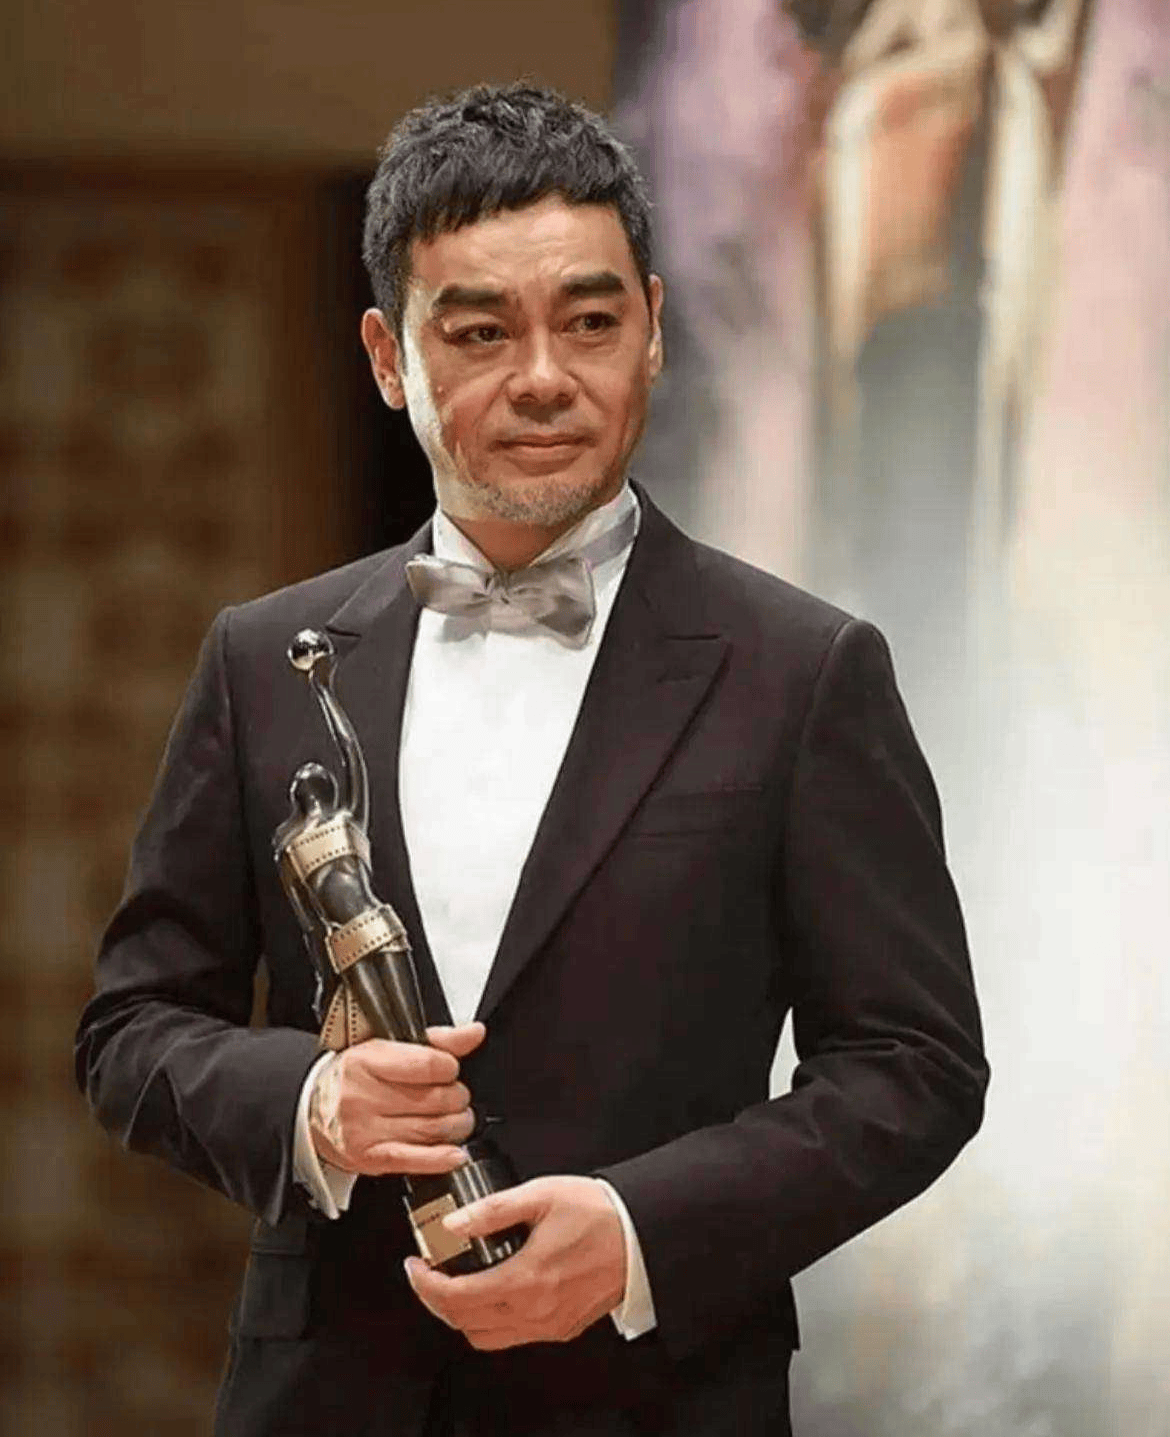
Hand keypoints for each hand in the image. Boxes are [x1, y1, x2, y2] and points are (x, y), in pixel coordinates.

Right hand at [309, 1023, 483, 1175]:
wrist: (310, 1109)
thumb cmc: (353, 1076)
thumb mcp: (387, 1046)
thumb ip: (435, 1040)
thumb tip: (474, 1032)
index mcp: (367, 1061)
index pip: (429, 1065)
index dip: (450, 1068)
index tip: (449, 1070)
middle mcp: (363, 1096)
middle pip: (436, 1099)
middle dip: (457, 1097)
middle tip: (454, 1095)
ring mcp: (366, 1130)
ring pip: (433, 1130)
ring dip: (457, 1125)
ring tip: (456, 1118)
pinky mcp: (371, 1159)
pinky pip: (415, 1160)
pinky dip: (442, 1158)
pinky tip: (455, 1153)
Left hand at [404, 1175, 626, 1349]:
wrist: (643, 1235)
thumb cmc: (599, 1213)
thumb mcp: (541, 1195)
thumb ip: (493, 1209)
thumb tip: (453, 1223)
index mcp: (524, 1280)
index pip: (455, 1298)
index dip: (425, 1284)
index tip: (415, 1266)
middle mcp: (534, 1312)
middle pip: (464, 1324)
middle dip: (437, 1300)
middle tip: (429, 1273)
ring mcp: (549, 1325)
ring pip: (487, 1337)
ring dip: (463, 1315)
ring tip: (457, 1282)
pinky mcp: (563, 1328)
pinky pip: (514, 1336)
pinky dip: (492, 1320)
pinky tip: (494, 1290)